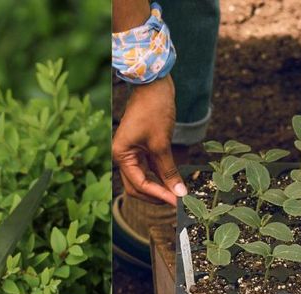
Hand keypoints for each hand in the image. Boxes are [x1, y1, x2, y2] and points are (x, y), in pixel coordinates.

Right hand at [113, 76, 185, 205]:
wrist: (154, 83)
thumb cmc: (153, 109)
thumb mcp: (161, 143)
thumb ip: (169, 171)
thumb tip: (179, 194)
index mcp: (121, 155)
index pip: (138, 185)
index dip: (158, 196)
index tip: (176, 203)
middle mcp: (124, 155)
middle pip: (138, 186)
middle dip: (157, 196)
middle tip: (177, 203)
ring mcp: (133, 152)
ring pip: (146, 179)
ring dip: (161, 188)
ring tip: (179, 195)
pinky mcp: (144, 147)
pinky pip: (152, 168)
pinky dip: (163, 176)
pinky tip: (176, 183)